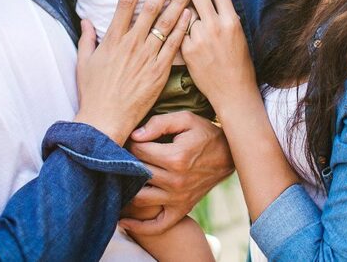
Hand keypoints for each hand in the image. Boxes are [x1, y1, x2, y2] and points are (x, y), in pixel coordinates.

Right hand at [74, 0, 192, 144]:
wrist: (105, 120)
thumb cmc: (93, 92)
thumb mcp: (84, 62)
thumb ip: (87, 38)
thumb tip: (86, 20)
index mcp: (113, 39)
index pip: (125, 2)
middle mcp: (132, 44)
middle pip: (151, 8)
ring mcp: (147, 57)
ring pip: (166, 23)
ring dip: (179, 2)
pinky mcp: (159, 72)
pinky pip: (174, 46)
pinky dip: (183, 29)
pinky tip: (191, 15)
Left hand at [121, 112, 233, 234]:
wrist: (229, 155)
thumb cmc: (204, 134)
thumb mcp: (185, 119)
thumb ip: (159, 123)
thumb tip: (135, 135)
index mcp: (176, 158)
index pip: (139, 152)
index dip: (130, 143)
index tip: (130, 140)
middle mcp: (176, 181)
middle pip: (137, 173)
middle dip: (125, 164)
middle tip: (121, 157)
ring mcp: (178, 198)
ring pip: (140, 199)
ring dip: (125, 191)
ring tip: (117, 181)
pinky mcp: (181, 209)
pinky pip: (157, 225)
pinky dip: (139, 227)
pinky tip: (123, 222)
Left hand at [181, 0, 258, 107]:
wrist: (232, 91)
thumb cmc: (239, 63)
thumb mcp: (239, 35)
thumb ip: (226, 16)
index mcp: (231, 21)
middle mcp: (215, 26)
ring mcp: (199, 38)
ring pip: (186, 13)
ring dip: (188, 15)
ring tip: (191, 22)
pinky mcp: (187, 50)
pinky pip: (179, 31)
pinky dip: (182, 31)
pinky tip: (186, 36)